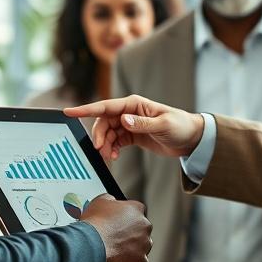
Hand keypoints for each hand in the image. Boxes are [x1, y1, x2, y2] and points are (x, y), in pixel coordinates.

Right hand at [64, 95, 204, 161]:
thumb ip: (143, 124)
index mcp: (134, 104)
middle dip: (99, 136)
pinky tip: (113, 157)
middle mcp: (129, 112)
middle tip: (100, 150)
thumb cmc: (180, 127)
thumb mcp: (163, 125)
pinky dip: (111, 149)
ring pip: (107, 133)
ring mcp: (130, 124)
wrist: (191, 139)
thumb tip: (123, 120)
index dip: (86, 109)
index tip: (69, 112)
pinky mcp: (132, 136)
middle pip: (103, 122)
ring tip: (108, 156)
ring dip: (104, 145)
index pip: (105, 106)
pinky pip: (115, 141)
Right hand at [81, 194, 151, 261]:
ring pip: (141, 249)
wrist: (91, 244)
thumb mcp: (100, 201)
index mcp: (137, 209)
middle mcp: (145, 226)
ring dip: (130, 252)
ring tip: (113, 253)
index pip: (136, 213)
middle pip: (140, 232)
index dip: (125, 221)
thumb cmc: (95, 223)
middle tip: (113, 241)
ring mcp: (145, 245)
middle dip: (129, 237)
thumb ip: (111, 200)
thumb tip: (111, 202)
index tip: (116, 225)